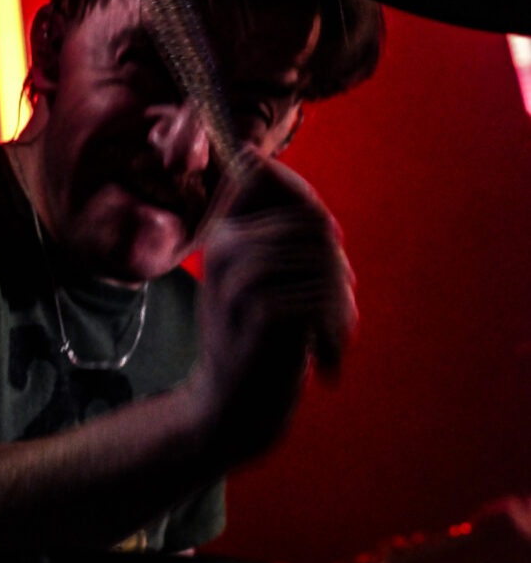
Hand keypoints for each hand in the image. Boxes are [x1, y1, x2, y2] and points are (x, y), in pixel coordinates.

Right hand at [192, 152, 357, 460]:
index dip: (313, 215)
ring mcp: (237, 281)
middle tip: (338, 309)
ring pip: (319, 261)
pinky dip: (334, 328)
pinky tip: (327, 356)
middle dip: (336, 267)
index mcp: (223, 231)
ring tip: (334, 335)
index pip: (279, 183)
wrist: (232, 407)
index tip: (320, 257)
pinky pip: (317, 298)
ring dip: (340, 303)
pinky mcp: (257, 314)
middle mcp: (224, 247)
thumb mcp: (254, 274)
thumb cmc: (255, 336)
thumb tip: (254, 155)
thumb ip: (271, 224)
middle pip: (313, 225)